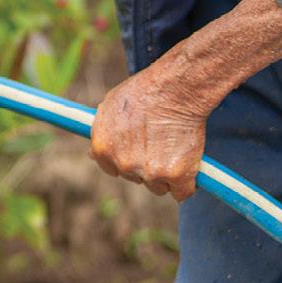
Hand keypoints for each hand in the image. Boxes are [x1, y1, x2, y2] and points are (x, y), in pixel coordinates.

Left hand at [87, 63, 215, 201]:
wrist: (174, 89)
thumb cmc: (143, 91)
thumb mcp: (109, 106)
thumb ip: (102, 133)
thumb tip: (92, 155)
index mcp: (103, 149)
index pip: (112, 169)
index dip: (127, 160)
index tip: (138, 152)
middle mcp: (124, 165)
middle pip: (136, 178)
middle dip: (147, 165)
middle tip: (160, 142)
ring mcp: (150, 173)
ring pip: (159, 186)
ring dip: (167, 175)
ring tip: (174, 147)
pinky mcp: (177, 176)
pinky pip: (182, 193)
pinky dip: (187, 184)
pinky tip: (189, 166)